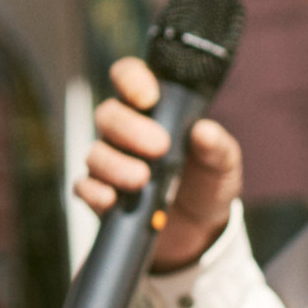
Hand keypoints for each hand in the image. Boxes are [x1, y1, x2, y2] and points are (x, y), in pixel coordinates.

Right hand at [78, 55, 244, 273]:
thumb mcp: (223, 166)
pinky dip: (95, 192)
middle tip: (160, 147)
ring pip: (95, 151)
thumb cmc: (208, 184)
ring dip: (115, 164)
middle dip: (130, 128)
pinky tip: (112, 200)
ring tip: (142, 179)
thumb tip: (205, 130)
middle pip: (108, 114)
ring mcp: (110, 162)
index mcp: (154, 110)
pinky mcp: (101, 195)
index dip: (131, 79)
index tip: (149, 97)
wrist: (199, 230)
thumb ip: (218, 147)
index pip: (129, 77)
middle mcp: (125, 131)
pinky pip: (84, 187)